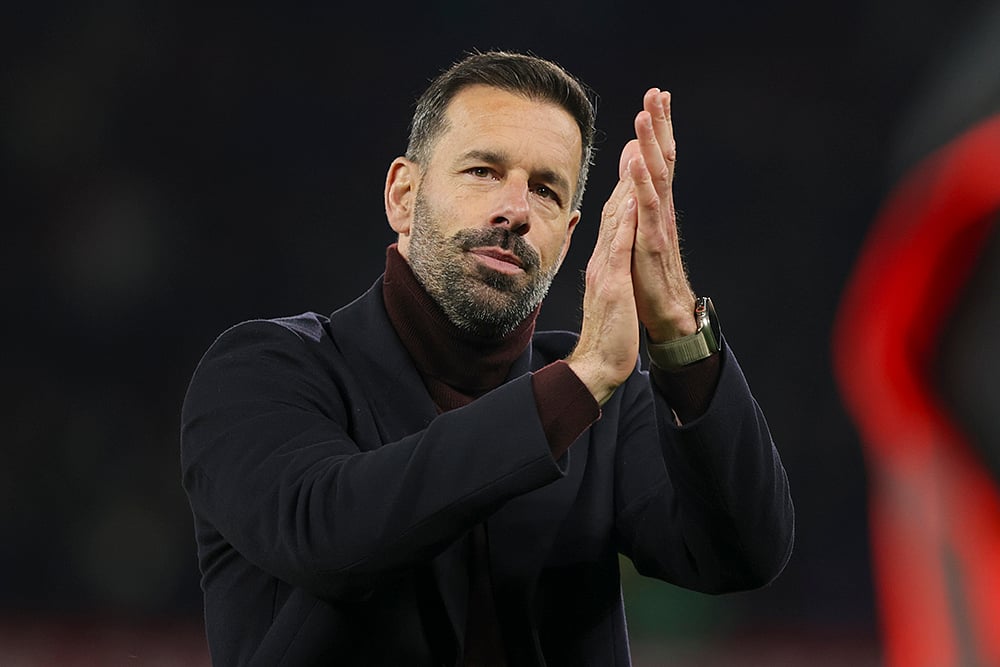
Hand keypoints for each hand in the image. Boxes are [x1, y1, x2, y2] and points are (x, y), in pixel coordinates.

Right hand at [566, 172, 640, 404]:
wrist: (599, 364)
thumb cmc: (608, 334)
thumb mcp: (610, 294)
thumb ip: (609, 270)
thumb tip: (611, 253)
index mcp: (603, 262)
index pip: (613, 216)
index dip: (623, 182)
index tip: (634, 152)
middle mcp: (601, 260)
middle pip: (612, 208)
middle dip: (626, 171)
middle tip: (636, 135)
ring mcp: (605, 271)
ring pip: (615, 220)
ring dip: (625, 185)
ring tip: (635, 151)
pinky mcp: (612, 286)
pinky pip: (619, 249)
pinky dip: (625, 223)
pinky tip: (632, 200)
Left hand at [622, 89, 696, 342]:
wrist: (665, 314)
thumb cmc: (651, 276)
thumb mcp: (640, 232)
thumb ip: (637, 199)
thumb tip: (633, 165)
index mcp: (654, 207)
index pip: (657, 160)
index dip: (657, 129)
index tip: (656, 97)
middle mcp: (660, 210)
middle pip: (661, 160)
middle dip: (659, 126)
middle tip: (657, 93)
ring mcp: (658, 224)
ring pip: (656, 177)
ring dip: (650, 145)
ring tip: (645, 115)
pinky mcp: (653, 243)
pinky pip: (647, 208)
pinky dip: (642, 182)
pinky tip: (637, 161)